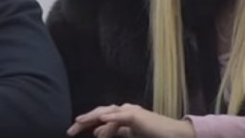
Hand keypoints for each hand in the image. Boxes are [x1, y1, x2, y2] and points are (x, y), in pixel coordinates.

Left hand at [67, 104, 195, 137]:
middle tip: (70, 130)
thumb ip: (114, 131)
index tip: (71, 130)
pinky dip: (111, 117)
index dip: (85, 123)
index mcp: (121, 114)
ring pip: (108, 113)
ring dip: (93, 117)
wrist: (174, 134)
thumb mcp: (129, 134)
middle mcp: (124, 110)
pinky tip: (101, 119)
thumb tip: (96, 131)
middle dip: (84, 120)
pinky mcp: (138, 116)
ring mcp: (131, 111)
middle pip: (100, 112)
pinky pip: (122, 116)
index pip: (98, 117)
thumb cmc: (152, 134)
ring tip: (79, 122)